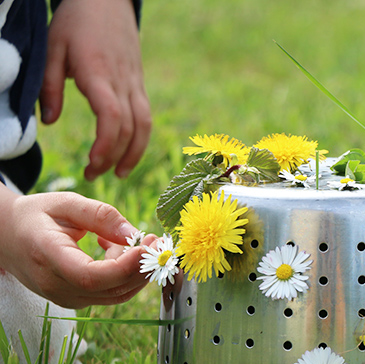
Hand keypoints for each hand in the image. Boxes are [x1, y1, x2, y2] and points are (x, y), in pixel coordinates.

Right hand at [0, 190, 154, 308]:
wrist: (6, 236)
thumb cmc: (35, 216)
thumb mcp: (65, 203)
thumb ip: (100, 216)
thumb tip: (134, 233)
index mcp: (47, 257)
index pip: (90, 276)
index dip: (124, 267)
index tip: (146, 247)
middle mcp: (55, 285)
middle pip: (110, 289)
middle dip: (141, 266)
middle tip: (156, 241)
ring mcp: (65, 298)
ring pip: (116, 294)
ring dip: (136, 270)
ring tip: (135, 240)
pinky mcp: (76, 300)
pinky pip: (111, 293)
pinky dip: (125, 274)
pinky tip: (117, 249)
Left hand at [41, 0, 150, 179]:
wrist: (107, 1)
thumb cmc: (76, 23)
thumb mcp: (52, 49)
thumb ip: (49, 87)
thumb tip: (49, 123)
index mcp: (99, 74)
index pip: (112, 118)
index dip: (106, 145)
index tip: (92, 163)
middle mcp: (123, 82)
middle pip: (130, 129)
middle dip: (114, 158)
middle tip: (92, 174)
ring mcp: (135, 84)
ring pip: (144, 127)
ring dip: (134, 154)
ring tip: (117, 173)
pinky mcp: (139, 86)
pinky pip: (145, 118)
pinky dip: (139, 140)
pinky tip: (126, 153)